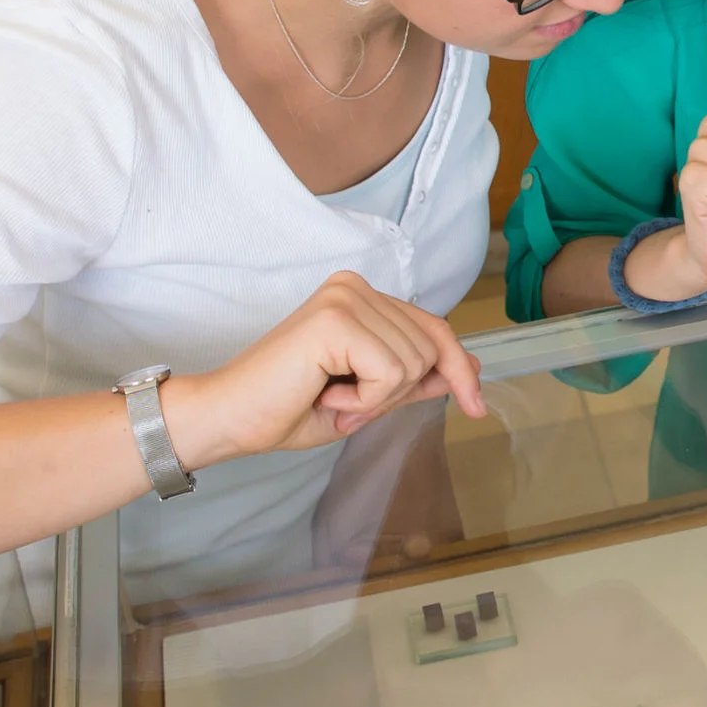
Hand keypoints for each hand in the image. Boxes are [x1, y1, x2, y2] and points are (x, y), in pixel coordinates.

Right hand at [185, 272, 485, 460]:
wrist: (228, 419)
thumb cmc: (285, 408)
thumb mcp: (368, 397)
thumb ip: (412, 379)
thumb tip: (466, 371)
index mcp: (361, 297)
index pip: (435, 328)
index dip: (460, 368)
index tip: (478, 405)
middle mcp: (355, 287)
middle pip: (430, 348)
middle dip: (397, 393)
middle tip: (345, 403)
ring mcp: (345, 298)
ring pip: (414, 362)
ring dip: (377, 399)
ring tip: (331, 397)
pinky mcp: (336, 319)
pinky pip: (391, 372)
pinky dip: (366, 400)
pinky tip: (325, 395)